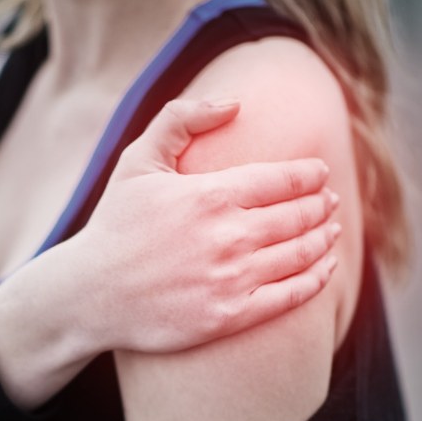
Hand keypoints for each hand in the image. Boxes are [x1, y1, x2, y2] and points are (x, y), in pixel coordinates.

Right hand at [67, 97, 340, 353]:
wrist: (90, 295)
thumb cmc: (115, 225)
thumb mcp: (137, 161)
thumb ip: (181, 120)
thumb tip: (235, 103)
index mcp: (210, 195)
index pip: (284, 179)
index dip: (311, 175)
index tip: (320, 174)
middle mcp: (227, 237)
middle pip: (299, 216)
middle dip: (322, 206)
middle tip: (330, 202)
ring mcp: (231, 279)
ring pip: (302, 254)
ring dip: (325, 239)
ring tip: (331, 230)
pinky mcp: (230, 317)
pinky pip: (292, 296)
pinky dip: (318, 279)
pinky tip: (326, 268)